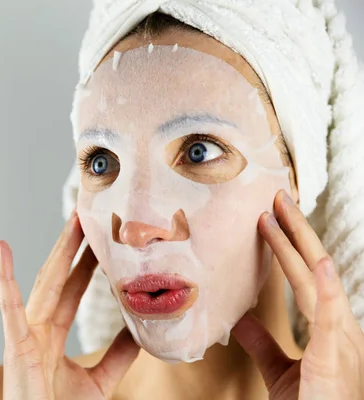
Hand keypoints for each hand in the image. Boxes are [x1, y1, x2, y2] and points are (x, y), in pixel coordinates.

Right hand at [0, 211, 139, 399]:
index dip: (86, 263)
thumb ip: (116, 357)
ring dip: (58, 251)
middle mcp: (37, 327)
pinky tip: (2, 250)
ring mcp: (24, 333)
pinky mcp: (14, 344)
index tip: (100, 239)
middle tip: (89, 214)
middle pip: (59, 278)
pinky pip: (9, 307)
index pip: (73, 290)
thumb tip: (141, 332)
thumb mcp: (98, 383)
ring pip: (44, 283)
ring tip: (72, 220)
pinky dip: (4, 278)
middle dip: (74, 247)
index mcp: (51, 335)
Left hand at [232, 190, 363, 399]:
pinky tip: (318, 262)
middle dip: (295, 230)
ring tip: (281, 211)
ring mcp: (340, 339)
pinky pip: (330, 317)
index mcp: (328, 328)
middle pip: (313, 267)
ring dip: (299, 243)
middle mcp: (338, 326)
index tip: (271, 218)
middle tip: (276, 197)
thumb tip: (242, 319)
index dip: (290, 246)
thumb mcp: (280, 368)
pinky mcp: (333, 357)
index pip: (306, 276)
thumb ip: (263, 342)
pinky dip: (326, 288)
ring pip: (317, 279)